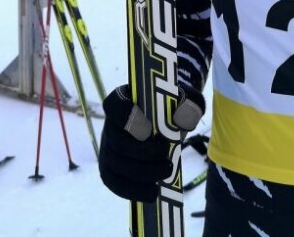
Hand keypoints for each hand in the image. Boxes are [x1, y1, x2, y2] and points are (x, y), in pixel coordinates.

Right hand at [98, 84, 204, 201]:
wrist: (165, 124)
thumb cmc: (170, 109)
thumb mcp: (182, 102)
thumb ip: (185, 106)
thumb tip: (183, 119)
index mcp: (123, 101)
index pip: (114, 104)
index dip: (125, 115)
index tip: (147, 126)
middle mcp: (110, 124)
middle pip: (118, 142)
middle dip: (143, 153)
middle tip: (167, 156)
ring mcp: (108, 147)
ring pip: (116, 164)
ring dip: (142, 173)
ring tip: (166, 172)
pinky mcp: (110, 168)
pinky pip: (114, 182)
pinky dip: (132, 190)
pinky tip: (152, 193)